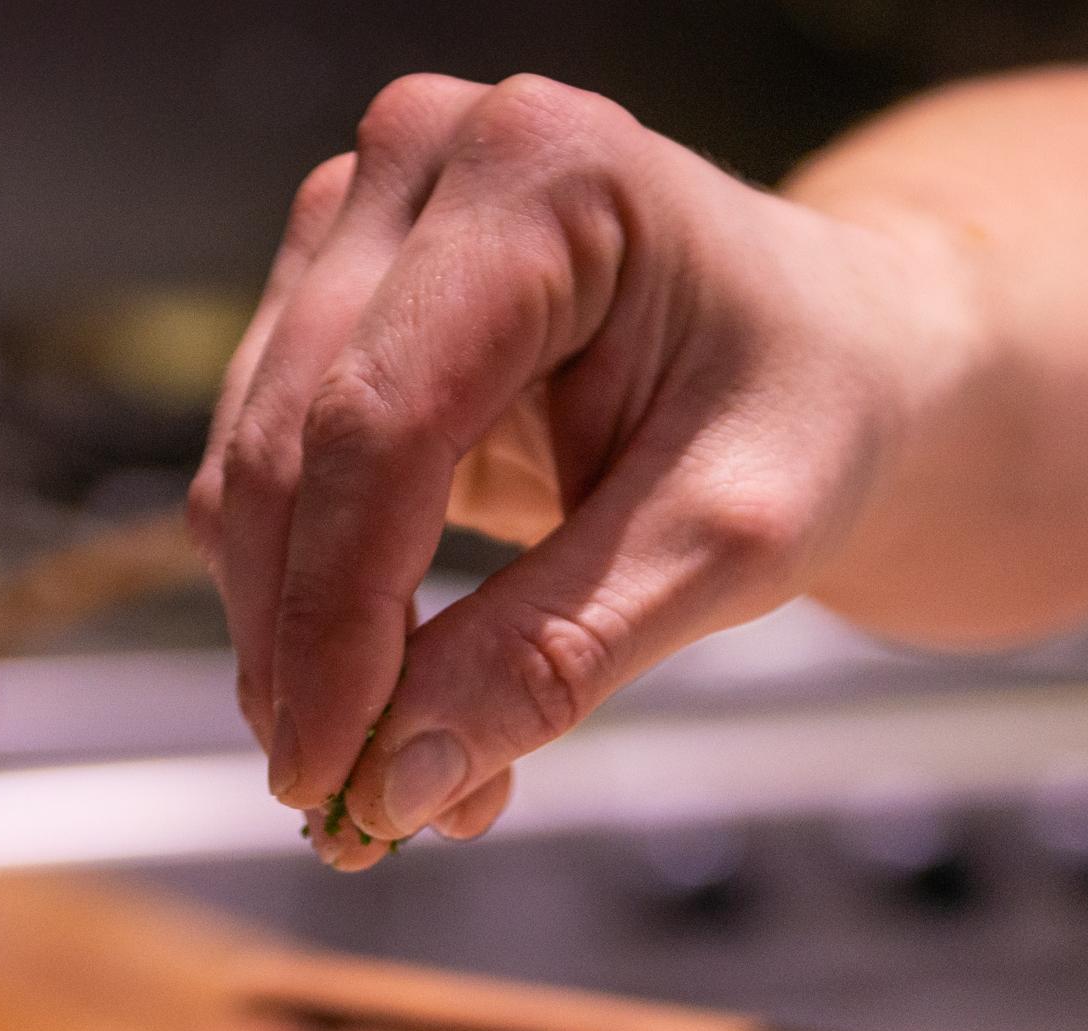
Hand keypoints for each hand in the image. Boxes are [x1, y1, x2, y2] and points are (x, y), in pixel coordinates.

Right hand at [189, 75, 944, 868]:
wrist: (832, 351)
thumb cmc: (809, 414)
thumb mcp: (727, 546)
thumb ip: (560, 655)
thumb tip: (396, 787)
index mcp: (545, 172)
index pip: (378, 422)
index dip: (336, 619)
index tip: (331, 782)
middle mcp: (427, 157)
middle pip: (293, 443)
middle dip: (301, 651)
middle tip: (340, 816)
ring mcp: (362, 215)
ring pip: (255, 470)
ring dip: (294, 646)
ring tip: (384, 781)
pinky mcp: (328, 291)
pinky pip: (267, 476)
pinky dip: (307, 609)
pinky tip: (382, 701)